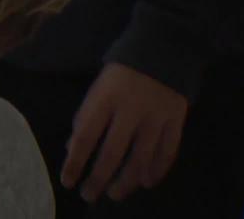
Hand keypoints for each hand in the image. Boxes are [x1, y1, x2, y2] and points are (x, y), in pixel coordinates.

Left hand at [61, 63, 188, 202]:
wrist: (163, 47)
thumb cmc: (122, 70)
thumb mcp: (97, 87)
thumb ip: (86, 116)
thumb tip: (73, 148)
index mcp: (104, 98)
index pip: (85, 137)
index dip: (75, 162)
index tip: (67, 181)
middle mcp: (130, 110)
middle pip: (113, 153)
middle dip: (99, 178)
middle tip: (89, 195)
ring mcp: (156, 116)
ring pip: (141, 157)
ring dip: (127, 180)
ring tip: (115, 194)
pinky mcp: (176, 119)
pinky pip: (168, 151)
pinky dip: (157, 169)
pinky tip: (146, 182)